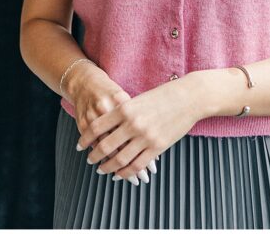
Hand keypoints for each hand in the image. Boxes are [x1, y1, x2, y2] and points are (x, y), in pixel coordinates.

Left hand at [79, 77, 202, 182]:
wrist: (190, 97)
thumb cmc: (165, 94)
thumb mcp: (140, 98)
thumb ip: (125, 111)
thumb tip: (109, 126)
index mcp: (126, 108)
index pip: (97, 126)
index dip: (85, 138)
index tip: (80, 145)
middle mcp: (133, 123)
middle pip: (105, 145)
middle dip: (94, 155)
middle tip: (89, 159)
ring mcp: (146, 137)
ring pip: (120, 159)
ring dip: (108, 167)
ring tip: (102, 170)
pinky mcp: (158, 147)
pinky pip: (137, 165)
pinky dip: (126, 173)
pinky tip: (120, 174)